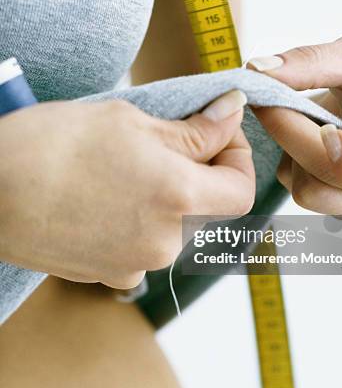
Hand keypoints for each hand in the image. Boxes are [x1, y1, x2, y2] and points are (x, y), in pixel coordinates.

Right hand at [0, 91, 253, 287]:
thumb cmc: (52, 145)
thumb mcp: (131, 121)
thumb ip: (194, 129)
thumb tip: (233, 113)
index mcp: (179, 198)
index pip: (242, 189)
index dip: (238, 157)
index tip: (218, 133)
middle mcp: (165, 242)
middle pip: (208, 207)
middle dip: (198, 171)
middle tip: (165, 139)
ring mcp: (136, 264)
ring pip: (175, 225)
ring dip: (166, 195)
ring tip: (126, 167)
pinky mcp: (109, 274)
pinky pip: (143, 246)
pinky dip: (138, 220)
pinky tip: (105, 197)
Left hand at [249, 36, 341, 215]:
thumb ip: (314, 62)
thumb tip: (259, 69)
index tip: (328, 129)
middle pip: (322, 189)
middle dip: (296, 139)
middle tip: (275, 95)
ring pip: (301, 187)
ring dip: (293, 143)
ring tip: (313, 110)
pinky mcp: (324, 192)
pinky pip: (291, 178)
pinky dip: (289, 147)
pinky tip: (309, 124)